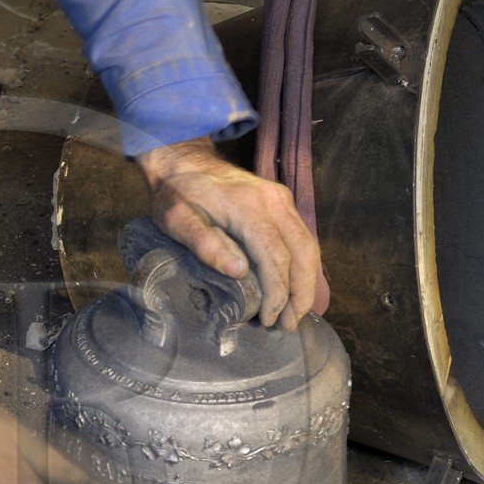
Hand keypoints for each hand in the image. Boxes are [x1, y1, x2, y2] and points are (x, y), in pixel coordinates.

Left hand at [135, 138, 326, 328]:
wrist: (183, 159)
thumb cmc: (176, 194)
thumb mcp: (177, 220)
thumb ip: (205, 244)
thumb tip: (238, 271)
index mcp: (246, 207)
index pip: (274, 256)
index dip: (277, 292)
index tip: (270, 319)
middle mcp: (272, 201)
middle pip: (301, 251)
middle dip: (301, 293)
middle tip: (290, 324)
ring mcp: (280, 198)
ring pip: (307, 244)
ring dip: (307, 281)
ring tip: (297, 312)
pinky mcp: (281, 200)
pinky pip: (303, 235)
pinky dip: (305, 264)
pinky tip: (298, 286)